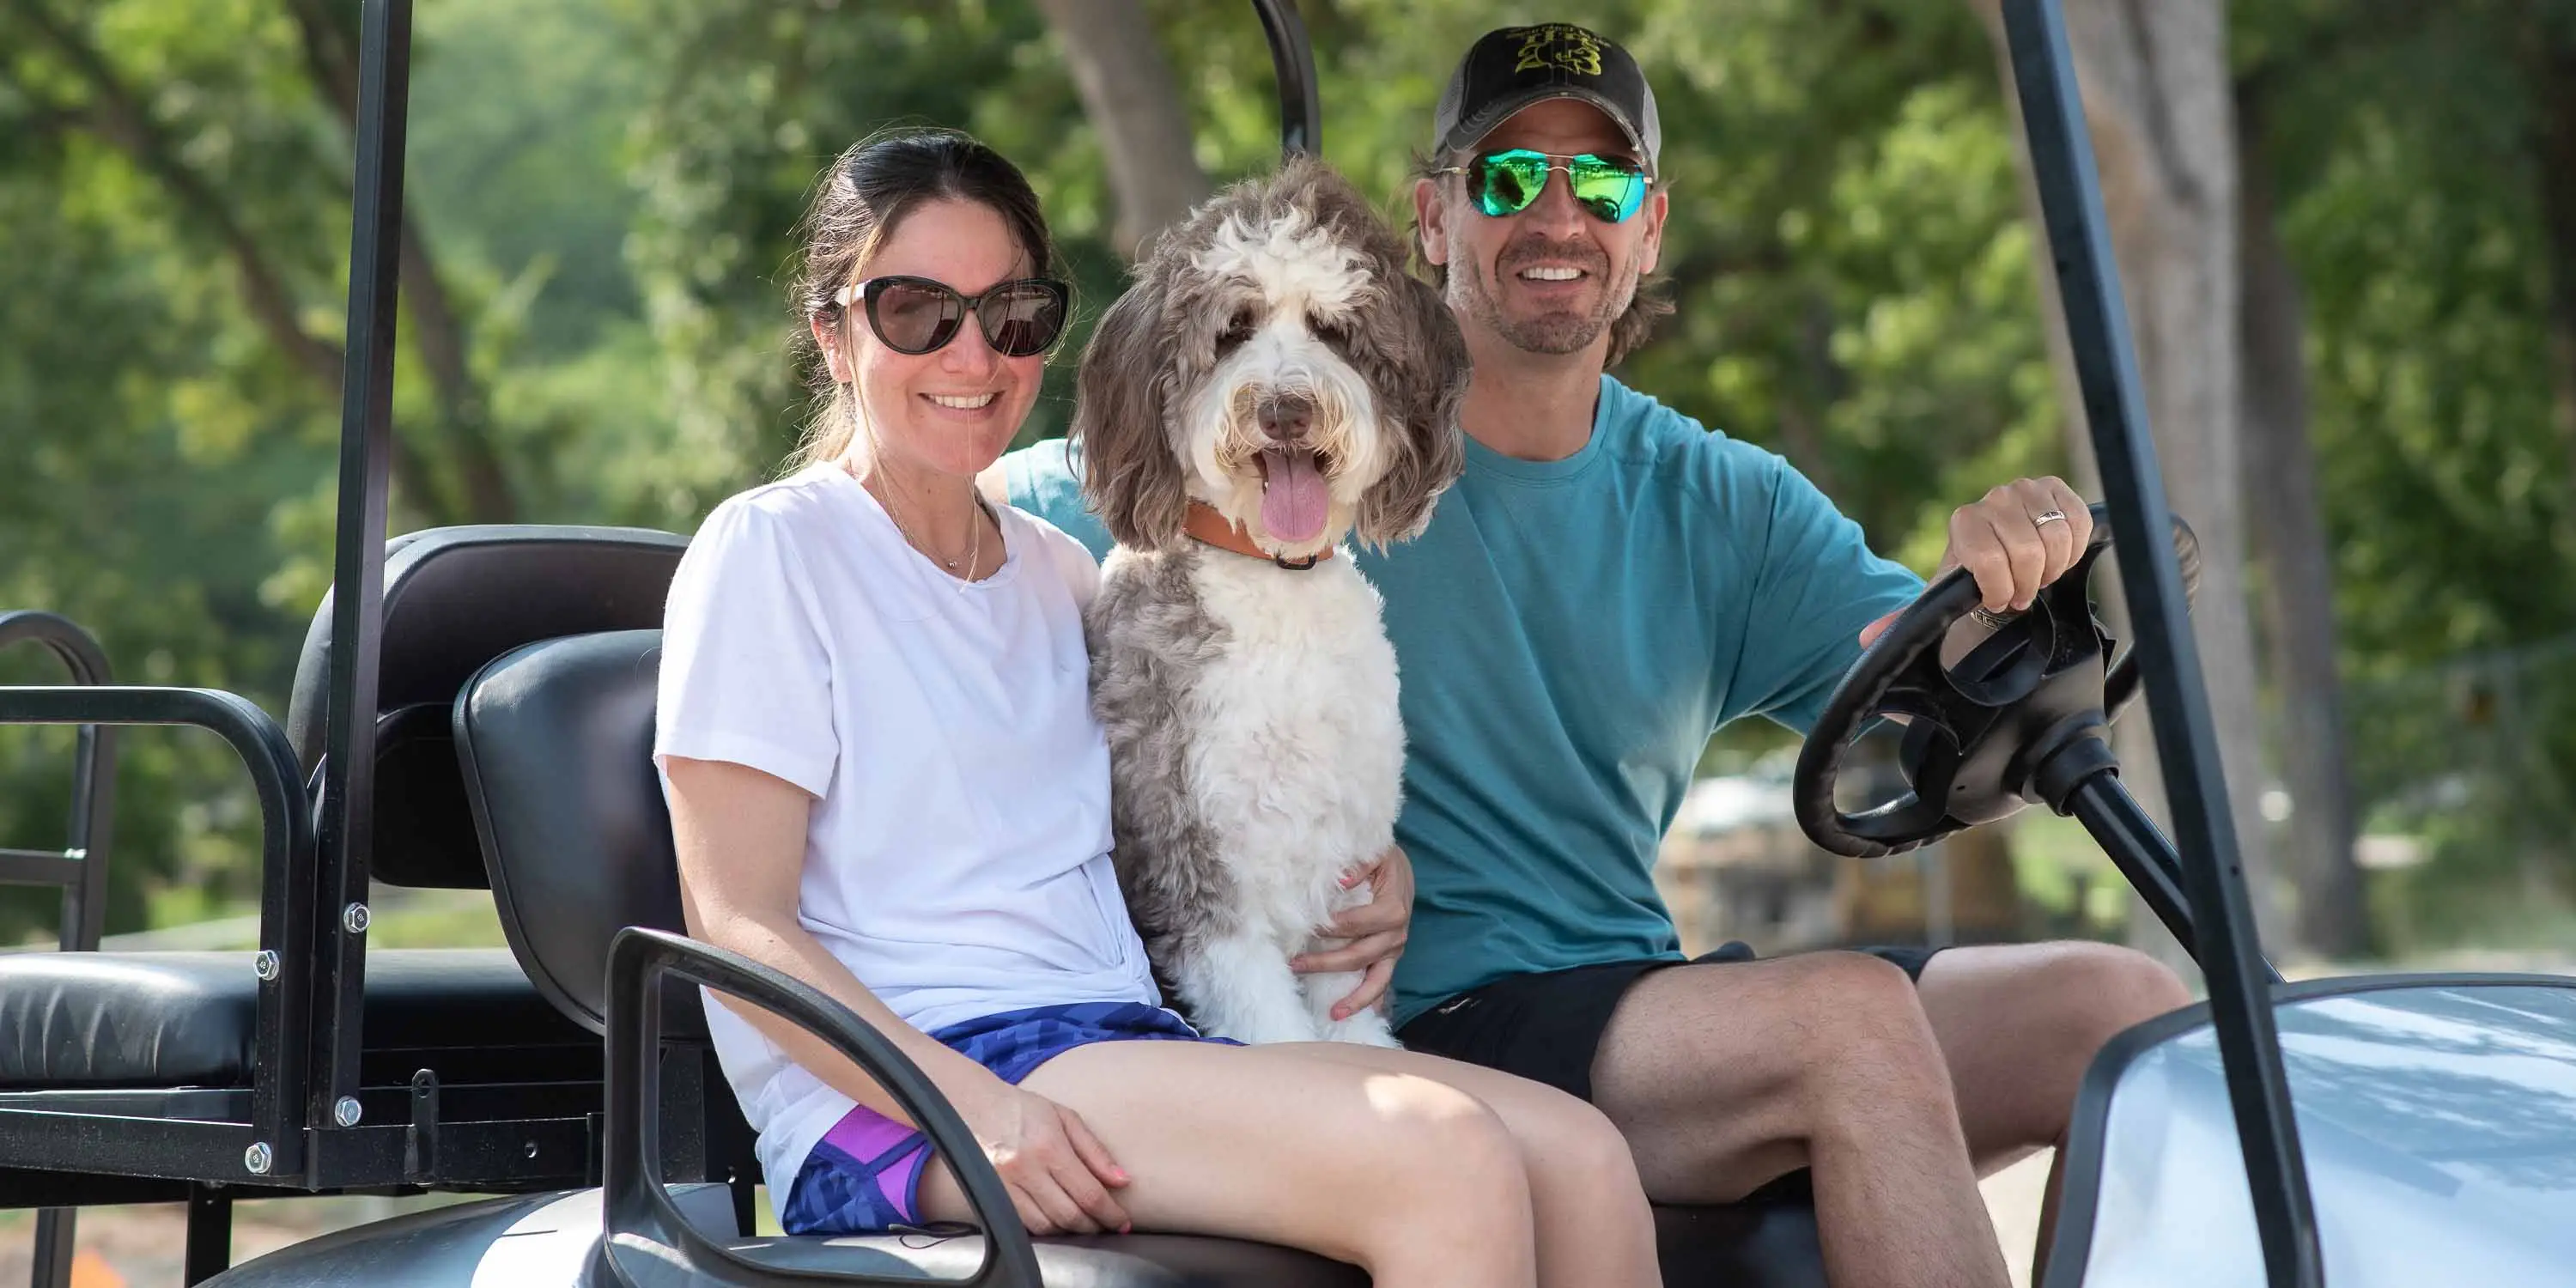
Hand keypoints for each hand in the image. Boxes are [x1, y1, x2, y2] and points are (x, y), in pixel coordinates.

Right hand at [954, 1078, 1132, 1234]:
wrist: (973, 1106)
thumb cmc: (1024, 1110)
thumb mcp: (1066, 1118)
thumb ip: (1095, 1151)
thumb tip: (1122, 1181)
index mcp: (1050, 1148)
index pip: (1089, 1194)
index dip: (1110, 1214)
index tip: (1123, 1223)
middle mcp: (1026, 1171)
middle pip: (1069, 1216)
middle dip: (1094, 1226)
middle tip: (1106, 1224)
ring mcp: (1005, 1187)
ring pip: (1046, 1227)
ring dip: (1069, 1230)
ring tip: (1083, 1221)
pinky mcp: (991, 1197)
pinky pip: (1024, 1225)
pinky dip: (1044, 1228)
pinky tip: (1055, 1219)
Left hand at [1290, 843, 1412, 1020]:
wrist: (1399, 867)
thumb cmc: (1383, 860)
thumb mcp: (1375, 852)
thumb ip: (1358, 866)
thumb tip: (1339, 883)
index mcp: (1393, 908)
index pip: (1355, 923)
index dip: (1330, 928)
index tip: (1305, 928)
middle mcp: (1396, 934)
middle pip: (1358, 955)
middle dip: (1325, 963)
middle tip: (1295, 964)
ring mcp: (1395, 949)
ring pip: (1375, 979)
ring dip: (1354, 997)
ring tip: (1333, 1013)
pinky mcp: (1390, 957)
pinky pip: (1382, 983)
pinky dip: (1370, 1001)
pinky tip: (1352, 1014)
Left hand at [1862, 477, 2093, 645]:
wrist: (2002, 554)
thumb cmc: (1973, 578)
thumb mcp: (1942, 598)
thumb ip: (1908, 618)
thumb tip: (1868, 638)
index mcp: (1964, 522)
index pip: (1988, 560)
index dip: (2000, 589)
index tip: (2000, 601)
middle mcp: (1993, 498)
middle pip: (2027, 551)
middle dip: (2029, 583)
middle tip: (2022, 592)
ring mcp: (2026, 489)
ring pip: (2056, 538)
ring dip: (2053, 567)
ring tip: (2039, 574)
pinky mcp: (2056, 488)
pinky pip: (2078, 520)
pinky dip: (2074, 547)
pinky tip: (2060, 556)